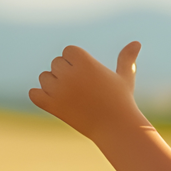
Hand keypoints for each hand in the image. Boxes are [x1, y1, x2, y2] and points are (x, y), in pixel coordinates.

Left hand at [29, 41, 143, 140]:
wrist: (116, 128)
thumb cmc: (121, 101)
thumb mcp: (125, 77)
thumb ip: (126, 59)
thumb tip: (136, 43)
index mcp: (86, 62)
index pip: (68, 51)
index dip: (76, 61)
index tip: (87, 74)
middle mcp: (70, 74)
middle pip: (56, 63)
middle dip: (66, 73)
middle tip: (82, 88)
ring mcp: (60, 90)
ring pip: (44, 78)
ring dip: (53, 84)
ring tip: (72, 96)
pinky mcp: (52, 106)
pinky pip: (34, 94)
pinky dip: (39, 96)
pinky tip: (53, 100)